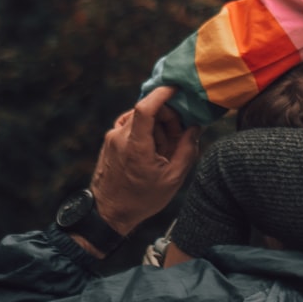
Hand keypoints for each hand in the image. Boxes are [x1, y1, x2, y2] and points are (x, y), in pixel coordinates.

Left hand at [90, 87, 199, 236]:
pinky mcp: (110, 141)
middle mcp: (120, 136)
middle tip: (178, 136)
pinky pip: (132, 126)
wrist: (107, 214)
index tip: (177, 88)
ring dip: (157, 126)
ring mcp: (112, 137)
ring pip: (140, 117)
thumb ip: (187, 149)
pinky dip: (146, 131)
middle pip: (148, 110)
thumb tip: (195, 128)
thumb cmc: (141, 199)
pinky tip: (153, 150)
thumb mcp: (172, 178)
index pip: (146, 107)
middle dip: (167, 117)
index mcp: (135, 145)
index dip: (162, 93)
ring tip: (164, 149)